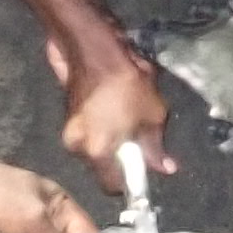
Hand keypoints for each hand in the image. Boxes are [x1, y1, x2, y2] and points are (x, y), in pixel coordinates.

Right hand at [46, 41, 169, 177]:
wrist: (95, 47)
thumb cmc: (125, 83)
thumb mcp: (152, 116)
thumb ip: (156, 147)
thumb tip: (165, 168)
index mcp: (96, 152)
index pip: (112, 185)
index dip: (131, 180)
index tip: (143, 168)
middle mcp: (76, 146)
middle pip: (103, 164)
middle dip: (122, 153)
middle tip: (140, 134)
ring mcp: (68, 129)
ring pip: (96, 144)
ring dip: (113, 136)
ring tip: (128, 113)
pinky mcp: (67, 113)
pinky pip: (90, 128)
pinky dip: (103, 123)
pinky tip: (115, 103)